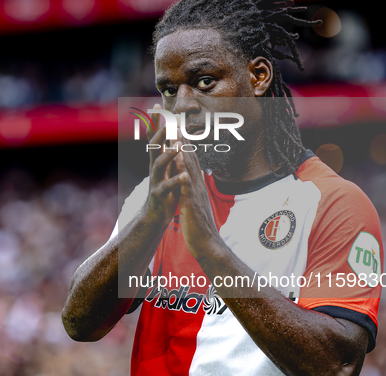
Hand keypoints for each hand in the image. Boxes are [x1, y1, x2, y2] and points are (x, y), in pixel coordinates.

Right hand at [143, 104, 184, 225]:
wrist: (156, 214)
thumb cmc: (165, 189)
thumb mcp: (167, 168)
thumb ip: (169, 152)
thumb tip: (174, 134)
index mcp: (158, 160)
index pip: (156, 137)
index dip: (156, 122)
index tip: (158, 106)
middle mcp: (154, 167)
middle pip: (154, 146)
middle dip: (161, 132)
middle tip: (169, 121)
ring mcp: (155, 180)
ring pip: (159, 164)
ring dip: (169, 154)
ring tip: (178, 146)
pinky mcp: (158, 194)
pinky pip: (166, 186)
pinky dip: (175, 180)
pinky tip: (184, 175)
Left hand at [174, 137, 222, 261]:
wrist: (208, 244)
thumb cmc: (201, 226)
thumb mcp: (197, 203)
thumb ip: (194, 190)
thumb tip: (191, 180)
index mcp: (198, 185)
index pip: (191, 161)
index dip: (185, 144)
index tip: (179, 130)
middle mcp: (199, 185)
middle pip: (191, 159)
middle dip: (183, 140)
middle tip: (177, 121)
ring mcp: (196, 193)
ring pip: (189, 167)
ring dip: (183, 150)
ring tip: (177, 132)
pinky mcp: (192, 202)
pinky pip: (186, 183)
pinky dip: (182, 170)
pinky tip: (178, 159)